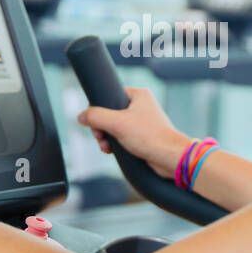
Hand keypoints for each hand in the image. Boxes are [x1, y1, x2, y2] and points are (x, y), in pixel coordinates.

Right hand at [76, 86, 190, 178]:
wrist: (170, 158)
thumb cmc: (150, 137)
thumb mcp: (117, 123)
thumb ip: (96, 117)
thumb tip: (81, 116)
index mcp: (139, 95)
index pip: (111, 95)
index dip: (99, 108)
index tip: (95, 122)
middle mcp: (142, 106)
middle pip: (110, 113)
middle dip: (101, 127)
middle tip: (100, 136)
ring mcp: (143, 123)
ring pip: (115, 127)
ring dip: (106, 137)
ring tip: (106, 146)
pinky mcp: (143, 137)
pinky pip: (123, 137)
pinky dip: (115, 144)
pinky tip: (112, 151)